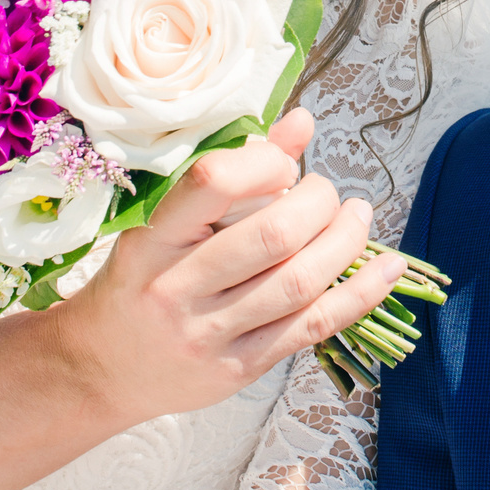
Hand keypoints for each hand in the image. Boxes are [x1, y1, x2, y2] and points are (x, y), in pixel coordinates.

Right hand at [52, 106, 407, 428]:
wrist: (100, 368)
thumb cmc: (140, 280)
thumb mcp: (165, 223)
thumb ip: (233, 172)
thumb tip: (303, 121)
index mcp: (153, 239)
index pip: (211, 183)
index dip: (265, 162)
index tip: (284, 164)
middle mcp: (177, 288)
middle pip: (272, 236)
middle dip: (319, 203)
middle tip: (329, 193)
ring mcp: (209, 334)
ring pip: (299, 283)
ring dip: (346, 242)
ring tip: (358, 217)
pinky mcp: (240, 367)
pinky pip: (313, 327)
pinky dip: (360, 294)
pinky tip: (388, 269)